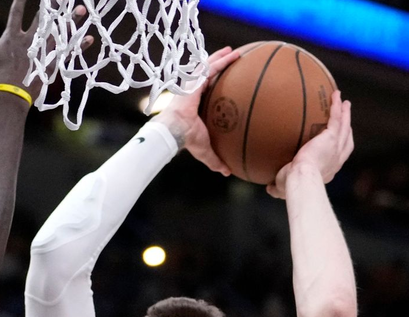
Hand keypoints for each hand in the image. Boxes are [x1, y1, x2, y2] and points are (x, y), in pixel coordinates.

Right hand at [0, 0, 92, 101]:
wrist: (8, 99)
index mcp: (12, 37)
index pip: (16, 12)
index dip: (21, 0)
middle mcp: (29, 42)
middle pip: (44, 18)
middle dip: (52, 5)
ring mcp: (41, 53)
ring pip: (59, 33)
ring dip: (71, 21)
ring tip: (82, 9)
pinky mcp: (51, 66)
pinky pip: (67, 53)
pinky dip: (78, 46)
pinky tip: (89, 38)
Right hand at [154, 47, 240, 174]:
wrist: (174, 131)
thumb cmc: (186, 140)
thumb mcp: (205, 150)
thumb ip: (216, 159)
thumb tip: (227, 172)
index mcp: (194, 105)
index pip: (205, 91)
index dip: (214, 84)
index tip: (225, 80)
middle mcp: (192, 93)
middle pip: (207, 75)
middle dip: (218, 65)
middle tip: (231, 59)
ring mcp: (192, 86)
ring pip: (208, 67)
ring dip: (221, 58)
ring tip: (233, 51)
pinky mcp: (193, 82)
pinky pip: (210, 67)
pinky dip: (221, 60)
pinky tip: (232, 54)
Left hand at [267, 90, 353, 198]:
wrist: (299, 179)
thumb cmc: (292, 186)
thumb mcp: (283, 187)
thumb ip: (277, 187)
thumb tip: (268, 188)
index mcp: (328, 169)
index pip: (336, 156)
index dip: (338, 147)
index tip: (335, 141)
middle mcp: (336, 158)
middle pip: (345, 139)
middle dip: (346, 128)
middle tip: (345, 118)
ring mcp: (335, 147)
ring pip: (343, 126)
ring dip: (345, 114)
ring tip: (345, 103)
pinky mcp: (330, 137)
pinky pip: (336, 118)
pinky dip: (337, 107)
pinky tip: (335, 95)